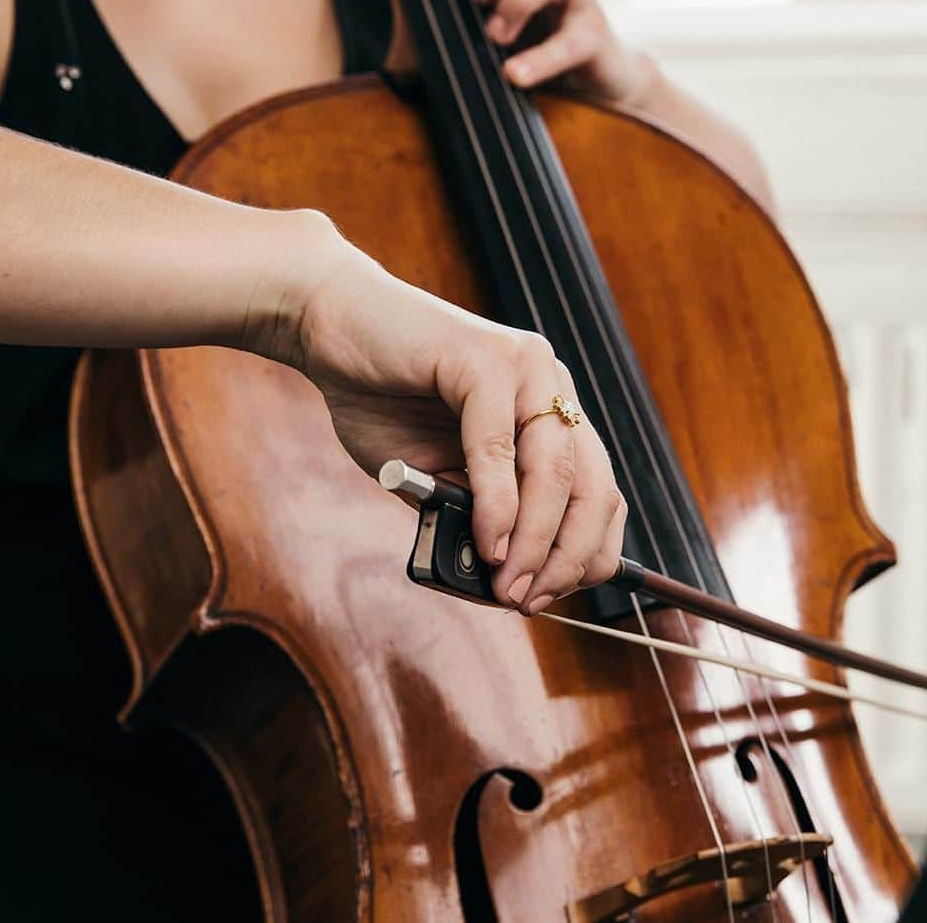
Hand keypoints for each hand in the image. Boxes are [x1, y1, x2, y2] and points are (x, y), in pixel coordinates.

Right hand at [272, 229, 626, 616]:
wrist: (328, 326)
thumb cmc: (378, 397)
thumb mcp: (432, 475)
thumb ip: (469, 515)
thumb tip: (502, 578)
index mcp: (548, 409)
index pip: (598, 489)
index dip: (585, 552)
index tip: (549, 596)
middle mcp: (549, 384)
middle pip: (591, 485)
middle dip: (567, 556)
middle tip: (530, 600)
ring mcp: (523, 365)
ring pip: (555, 470)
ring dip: (535, 540)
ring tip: (508, 584)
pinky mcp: (484, 357)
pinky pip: (500, 445)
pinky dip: (497, 504)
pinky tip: (485, 541)